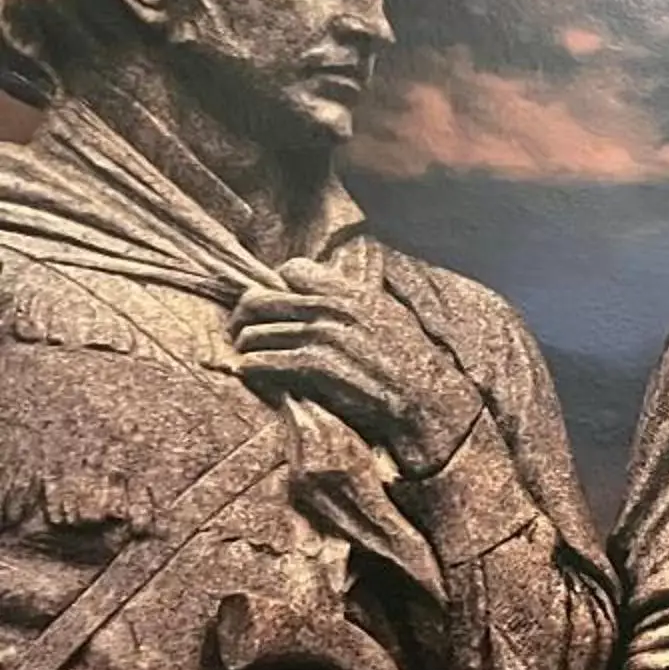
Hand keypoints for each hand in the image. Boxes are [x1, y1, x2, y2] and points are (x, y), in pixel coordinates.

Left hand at [230, 260, 482, 470]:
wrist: (428, 400)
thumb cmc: (409, 364)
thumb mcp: (388, 318)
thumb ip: (354, 303)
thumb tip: (323, 297)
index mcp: (351, 291)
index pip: (293, 270)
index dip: (280, 288)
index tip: (277, 310)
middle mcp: (334, 308)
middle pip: (261, 299)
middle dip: (243, 318)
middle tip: (240, 334)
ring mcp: (324, 336)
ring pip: (255, 333)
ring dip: (244, 348)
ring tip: (245, 359)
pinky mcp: (316, 366)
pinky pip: (262, 361)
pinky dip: (250, 369)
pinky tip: (250, 375)